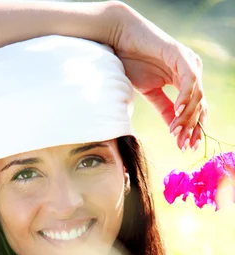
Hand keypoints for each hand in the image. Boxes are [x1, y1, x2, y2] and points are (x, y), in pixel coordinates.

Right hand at [105, 2, 206, 150]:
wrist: (118, 41)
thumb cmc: (132, 63)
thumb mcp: (151, 94)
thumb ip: (165, 110)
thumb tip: (174, 130)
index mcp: (186, 80)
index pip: (196, 109)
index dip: (192, 129)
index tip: (184, 147)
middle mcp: (192, 71)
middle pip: (199, 105)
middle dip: (192, 128)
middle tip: (182, 145)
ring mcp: (188, 62)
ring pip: (197, 95)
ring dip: (187, 117)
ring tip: (176, 132)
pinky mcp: (180, 55)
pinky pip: (189, 80)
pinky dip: (185, 97)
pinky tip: (178, 111)